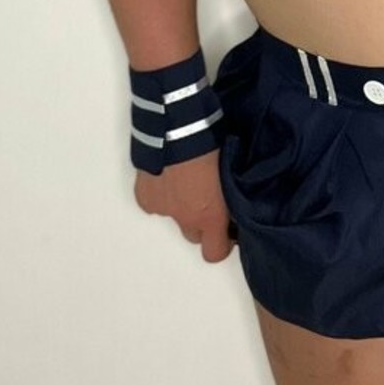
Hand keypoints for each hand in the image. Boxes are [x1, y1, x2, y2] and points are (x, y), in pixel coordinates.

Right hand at [133, 149, 235, 263]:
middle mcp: (184, 218)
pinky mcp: (145, 196)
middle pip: (193, 236)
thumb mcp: (233, 171)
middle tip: (210, 199)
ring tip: (189, 179)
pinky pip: (155, 202)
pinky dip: (162, 192)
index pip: (214, 253)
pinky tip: (169, 174)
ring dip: (181, 205)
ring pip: (174, 217)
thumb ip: (234, 192)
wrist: (180, 130)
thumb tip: (238, 199)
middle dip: (202, 223)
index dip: (223, 244)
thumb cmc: (213, 146)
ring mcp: (163, 209)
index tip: (229, 231)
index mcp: (209, 216)